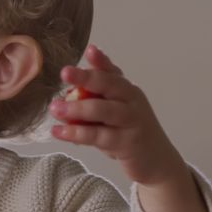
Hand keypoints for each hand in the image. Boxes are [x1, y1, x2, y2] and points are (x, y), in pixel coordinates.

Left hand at [49, 44, 186, 185]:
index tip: (90, 50)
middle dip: (86, 77)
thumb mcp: (113, 115)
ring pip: (102, 110)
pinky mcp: (127, 142)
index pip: (112, 72)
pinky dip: (76, 133)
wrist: (157, 161)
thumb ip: (93, 103)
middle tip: (65, 72)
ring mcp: (131, 120)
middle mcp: (131, 101)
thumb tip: (61, 100)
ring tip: (54, 108)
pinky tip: (59, 131)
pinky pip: (98, 136)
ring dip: (77, 108)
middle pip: (109, 84)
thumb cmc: (129, 134)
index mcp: (127, 90)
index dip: (101, 61)